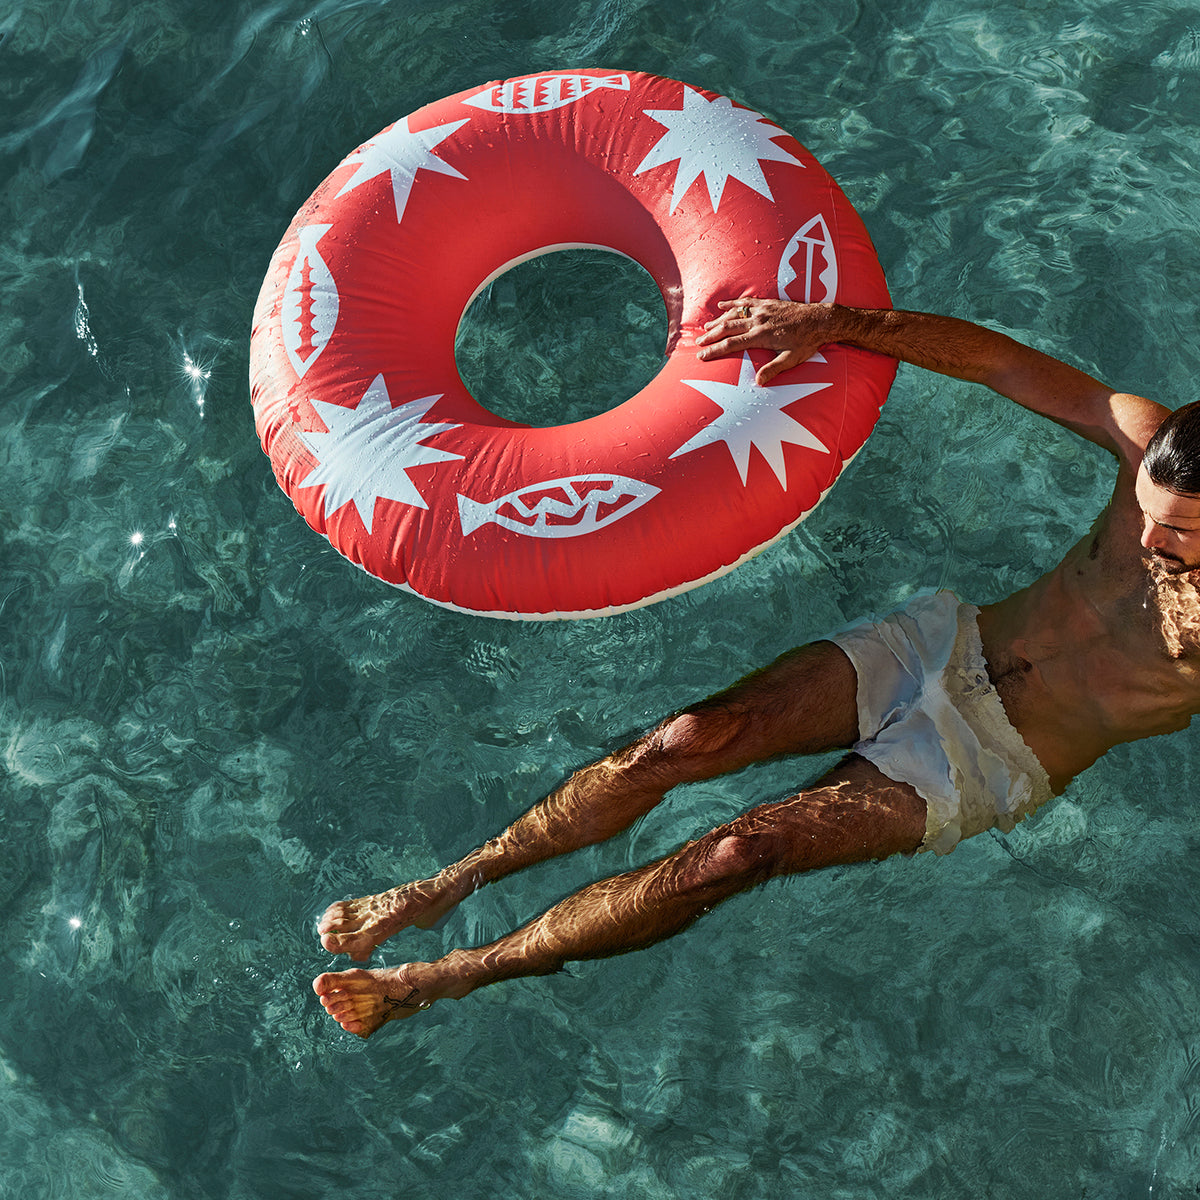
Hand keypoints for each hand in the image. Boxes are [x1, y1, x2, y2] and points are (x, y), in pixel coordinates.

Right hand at [696, 299, 838, 385]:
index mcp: (761, 336)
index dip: (714, 350)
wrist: (820, 320)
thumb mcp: (791, 359)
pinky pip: (745, 302)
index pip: (731, 344)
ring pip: (734, 314)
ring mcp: (762, 310)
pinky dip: (732, 304)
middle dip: (710, 335)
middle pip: (727, 328)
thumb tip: (759, 381)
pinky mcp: (767, 303)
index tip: (701, 356)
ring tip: (705, 327)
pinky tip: (722, 305)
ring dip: (718, 320)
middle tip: (697, 342)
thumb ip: (774, 369)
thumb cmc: (807, 342)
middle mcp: (758, 321)